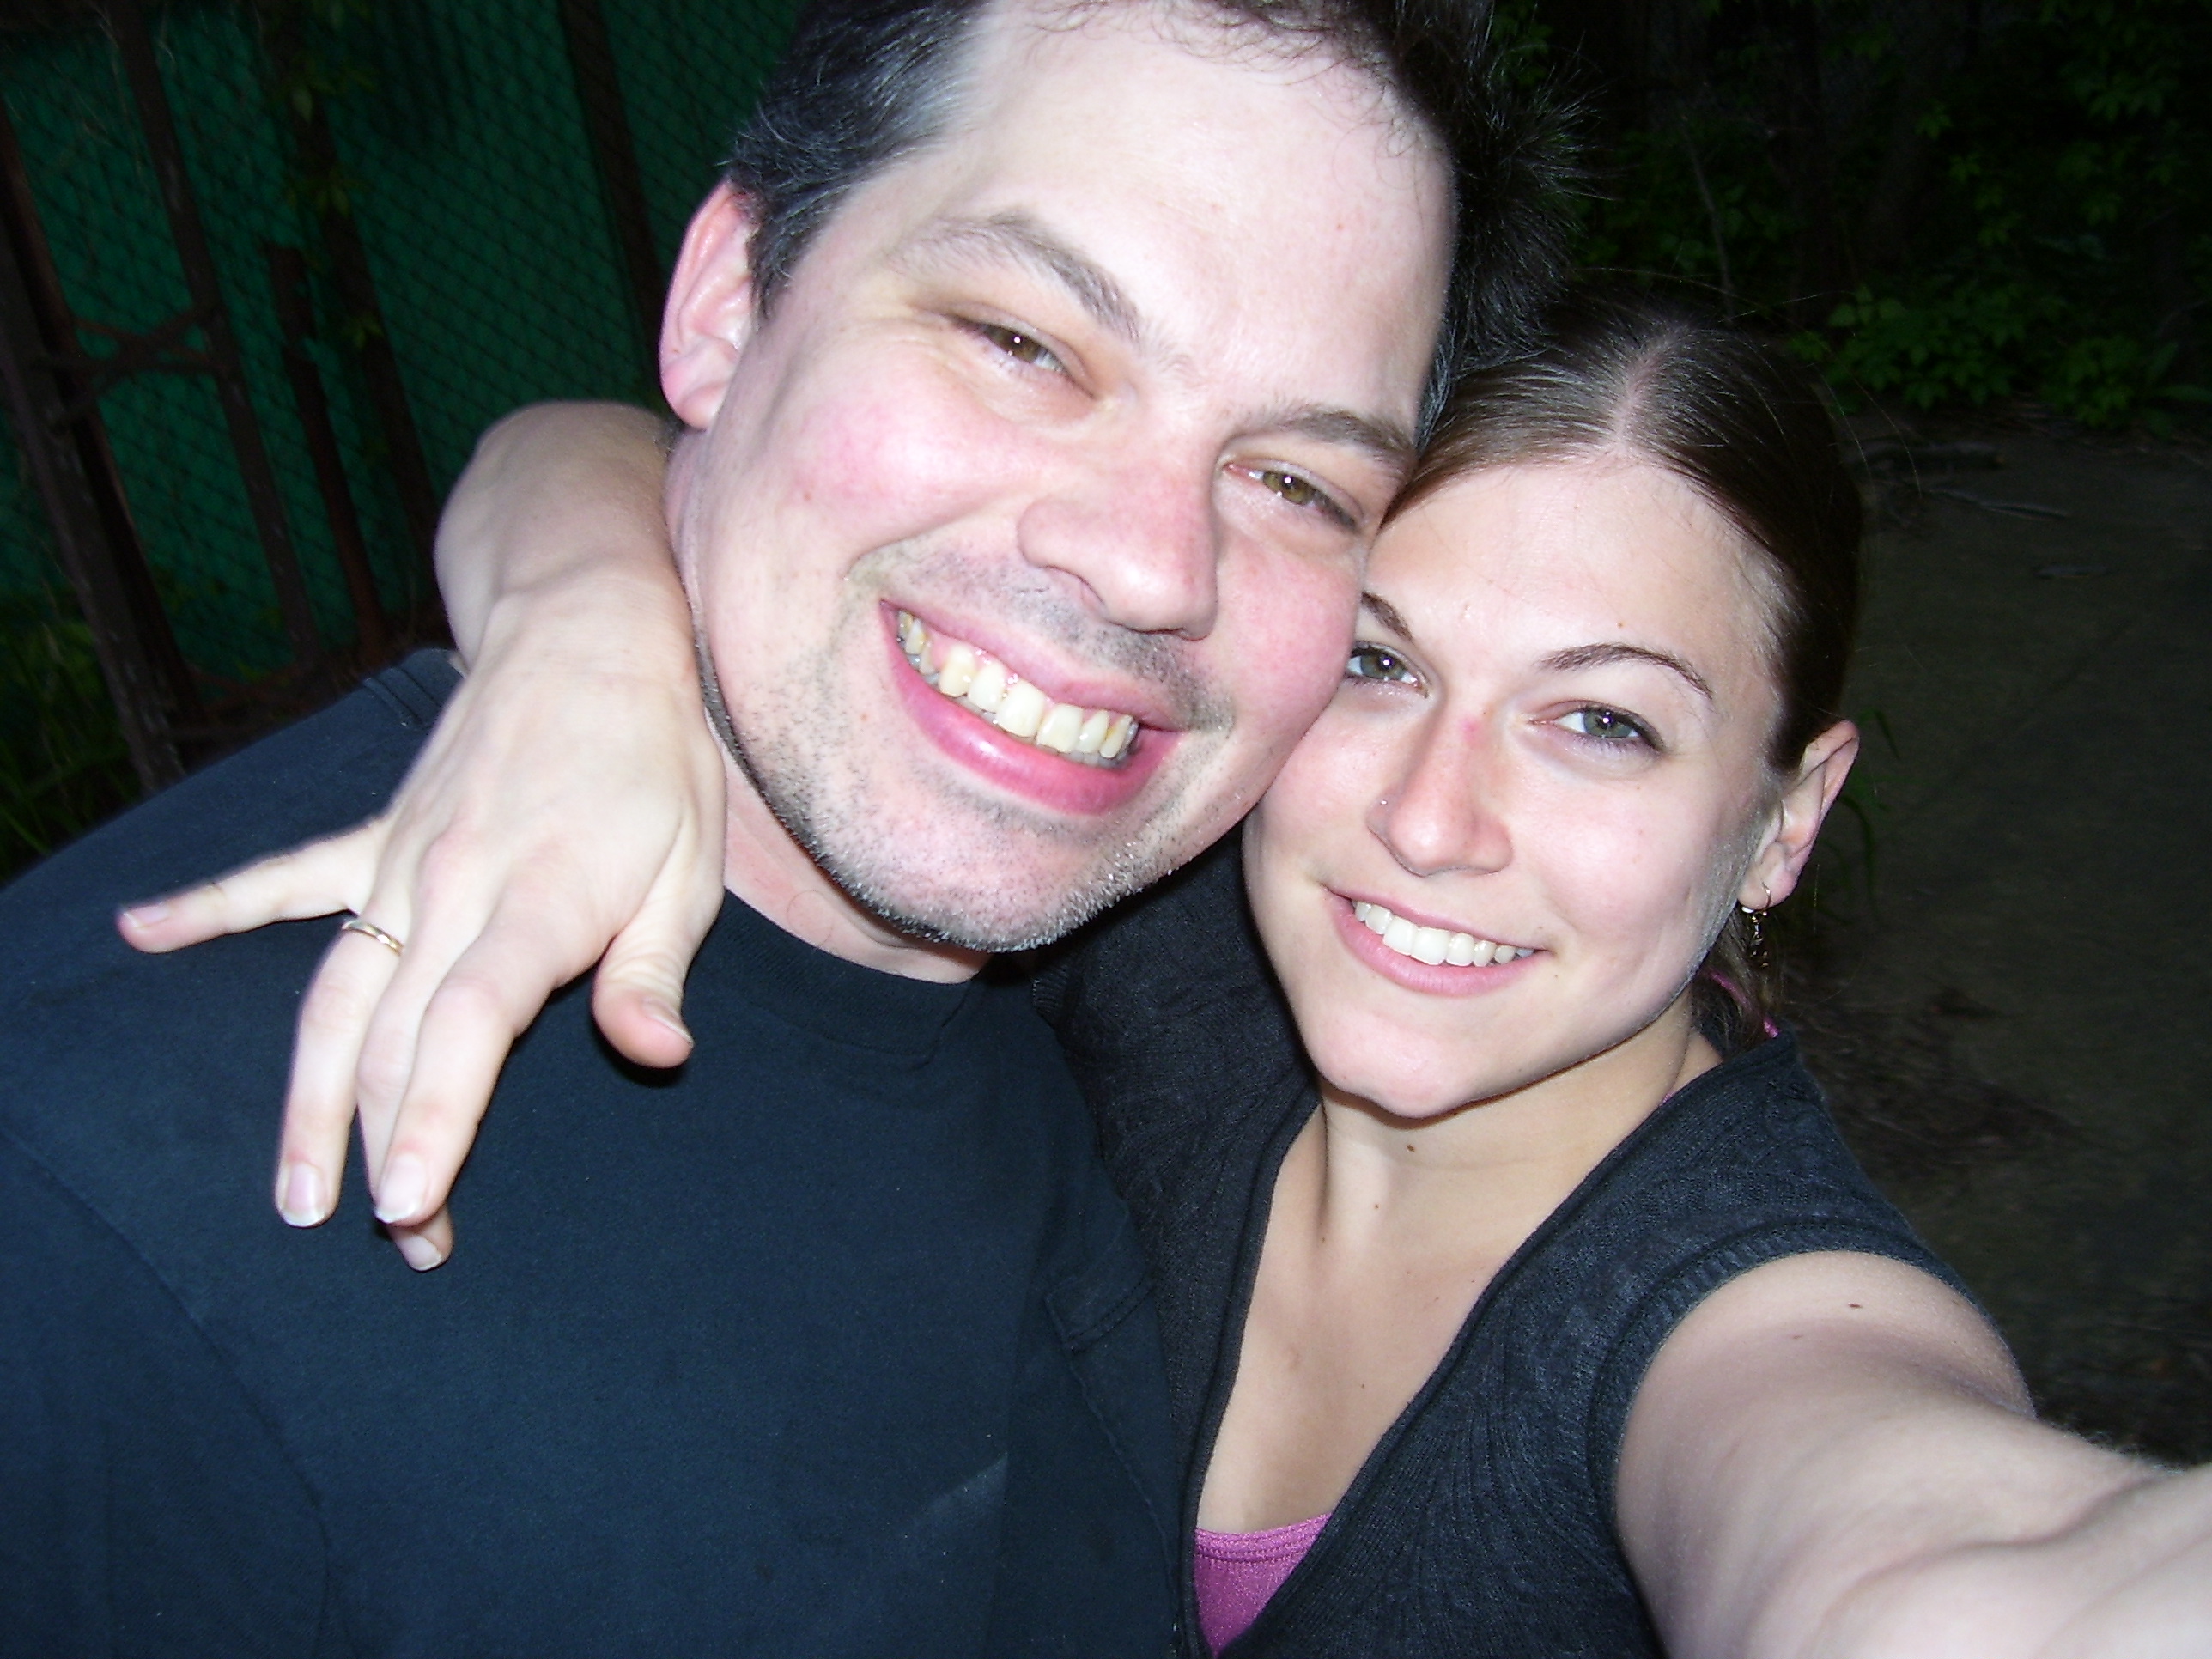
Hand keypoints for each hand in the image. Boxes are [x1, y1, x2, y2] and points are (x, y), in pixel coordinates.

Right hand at [120, 606, 725, 1268]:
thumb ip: (655, 969)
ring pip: (332, 999)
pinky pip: (279, 881)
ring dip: (313, 1099)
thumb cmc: (654, 761)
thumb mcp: (691, 866)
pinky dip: (208, 906)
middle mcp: (448, 890)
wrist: (586, 634)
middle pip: (395, 1043)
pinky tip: (139, 931)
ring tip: (296, 1191)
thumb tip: (658, 1054)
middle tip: (402, 1244)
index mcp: (537, 904)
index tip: (406, 1206)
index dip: (435, 1123)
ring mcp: (397, 862)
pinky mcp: (373, 834)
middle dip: (391, 1152)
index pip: (466, 1033)